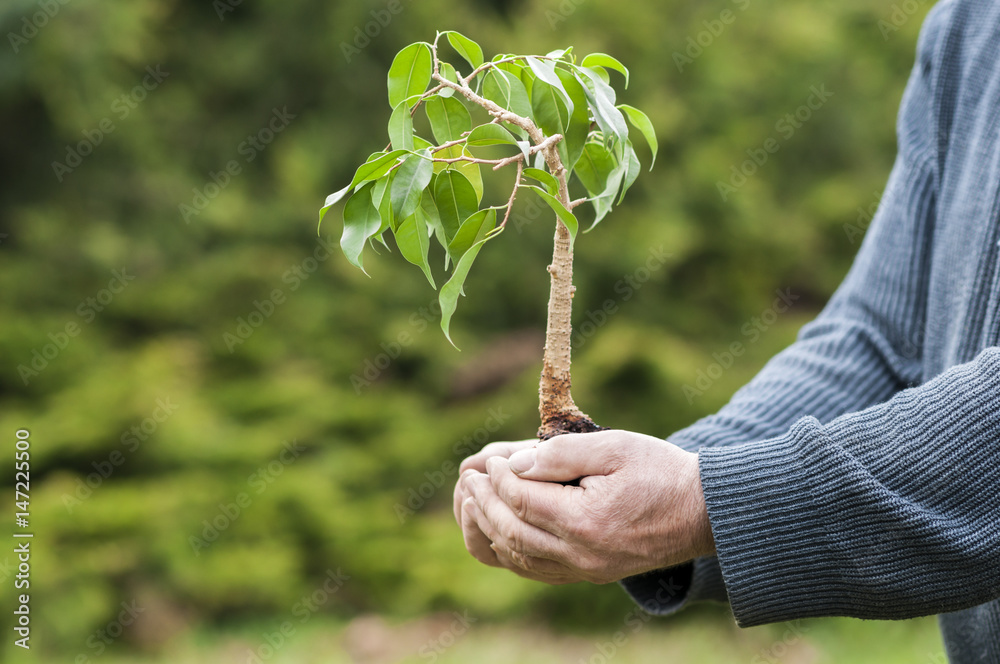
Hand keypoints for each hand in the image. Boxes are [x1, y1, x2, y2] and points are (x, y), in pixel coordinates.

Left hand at [458, 430, 714, 584]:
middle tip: (468, 478)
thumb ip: (559, 454)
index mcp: (586, 520)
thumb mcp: (613, 446)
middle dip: (483, 503)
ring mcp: (584, 570)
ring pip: (517, 557)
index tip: (490, 460)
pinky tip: (497, 529)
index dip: (497, 478)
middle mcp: (581, 554)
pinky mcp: (588, 574)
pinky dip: (508, 551)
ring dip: (488, 528)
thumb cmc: (659, 470)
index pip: (521, 501)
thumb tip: (513, 466)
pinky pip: (534, 570)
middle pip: (511, 532)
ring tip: (473, 501)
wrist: (702, 511)